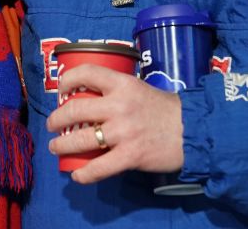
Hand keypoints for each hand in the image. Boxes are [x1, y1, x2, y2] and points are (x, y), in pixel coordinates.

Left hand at [45, 64, 183, 183]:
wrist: (194, 131)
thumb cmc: (168, 110)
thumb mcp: (142, 90)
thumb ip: (119, 93)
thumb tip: (93, 101)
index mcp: (123, 84)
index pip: (87, 73)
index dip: (67, 80)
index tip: (61, 90)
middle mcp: (119, 106)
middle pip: (75, 110)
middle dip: (56, 119)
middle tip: (52, 124)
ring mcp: (123, 132)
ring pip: (80, 139)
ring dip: (62, 145)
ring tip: (56, 147)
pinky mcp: (129, 156)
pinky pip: (98, 168)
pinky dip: (83, 174)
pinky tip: (77, 174)